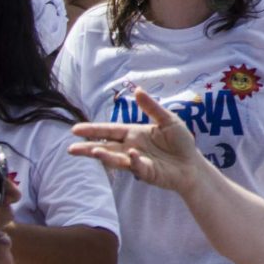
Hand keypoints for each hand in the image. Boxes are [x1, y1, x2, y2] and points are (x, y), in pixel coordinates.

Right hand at [70, 84, 209, 192]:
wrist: (192, 164)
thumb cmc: (180, 142)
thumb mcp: (168, 120)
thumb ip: (151, 107)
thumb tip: (137, 90)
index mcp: (133, 133)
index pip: (109, 131)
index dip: (93, 130)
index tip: (75, 130)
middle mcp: (131, 148)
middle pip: (106, 147)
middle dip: (89, 148)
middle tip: (71, 149)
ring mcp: (137, 162)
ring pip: (117, 159)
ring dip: (105, 156)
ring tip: (93, 152)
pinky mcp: (147, 173)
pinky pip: (138, 167)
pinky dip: (135, 161)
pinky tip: (132, 154)